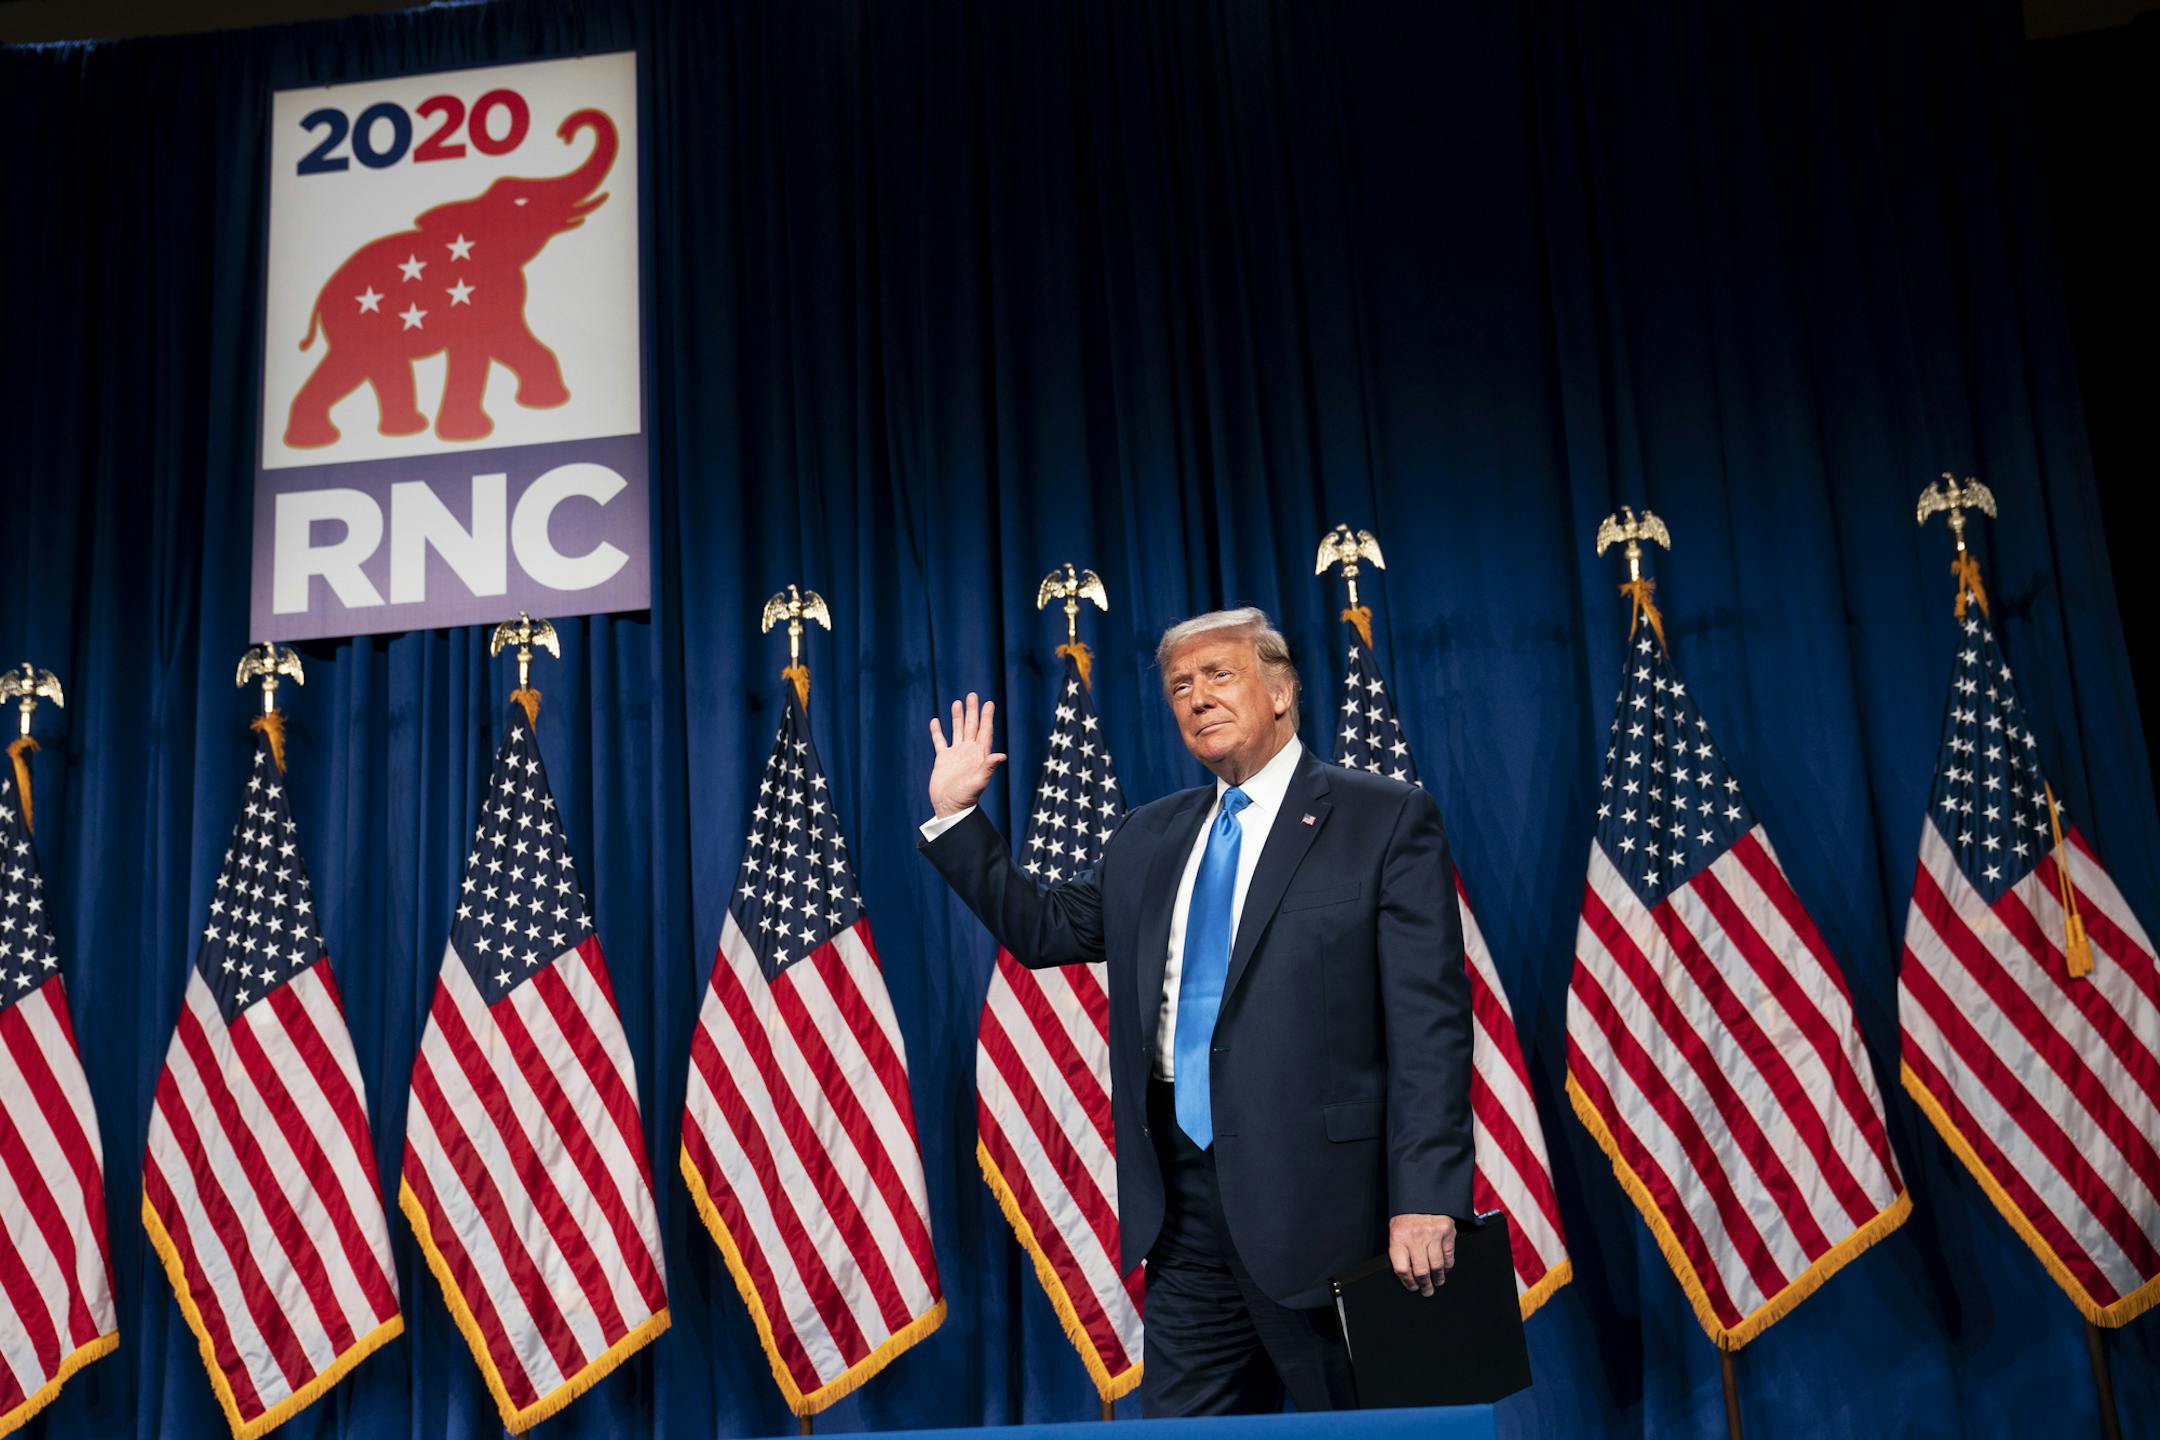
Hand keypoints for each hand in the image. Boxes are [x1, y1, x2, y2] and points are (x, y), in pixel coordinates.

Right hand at [928, 692, 1007, 817]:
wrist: (949, 807)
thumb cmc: (966, 798)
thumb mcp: (979, 782)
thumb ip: (988, 767)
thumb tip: (1002, 755)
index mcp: (979, 755)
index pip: (985, 731)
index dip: (987, 717)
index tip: (989, 703)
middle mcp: (968, 752)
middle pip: (972, 726)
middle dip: (972, 711)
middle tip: (972, 695)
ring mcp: (956, 755)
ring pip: (957, 730)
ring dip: (957, 717)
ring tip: (957, 702)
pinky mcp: (943, 760)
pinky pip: (940, 742)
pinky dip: (937, 731)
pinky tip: (935, 721)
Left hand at [1388, 1213, 1456, 1295]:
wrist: (1422, 1195)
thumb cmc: (1407, 1215)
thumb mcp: (1396, 1230)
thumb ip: (1400, 1251)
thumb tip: (1407, 1275)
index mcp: (1399, 1237)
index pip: (1402, 1269)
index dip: (1407, 1282)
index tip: (1412, 1287)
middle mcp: (1416, 1237)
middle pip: (1421, 1271)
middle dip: (1425, 1286)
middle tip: (1427, 1291)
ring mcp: (1433, 1234)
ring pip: (1437, 1266)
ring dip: (1438, 1279)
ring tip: (1437, 1282)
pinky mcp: (1447, 1232)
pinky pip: (1449, 1256)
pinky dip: (1447, 1266)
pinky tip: (1444, 1269)